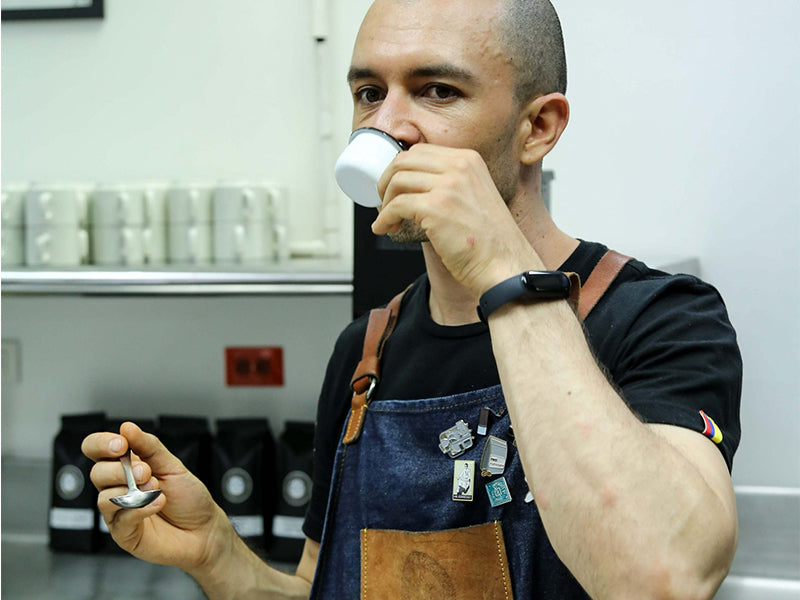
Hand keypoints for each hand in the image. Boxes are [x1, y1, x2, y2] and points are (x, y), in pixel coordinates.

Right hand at [82, 421, 230, 571]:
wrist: (204, 528)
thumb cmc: (188, 497)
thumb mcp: (172, 465)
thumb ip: (149, 446)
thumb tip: (127, 427)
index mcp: (125, 466)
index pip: (96, 450)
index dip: (101, 444)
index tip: (121, 445)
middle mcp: (117, 488)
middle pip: (96, 473)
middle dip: (120, 470)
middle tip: (146, 472)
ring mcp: (118, 511)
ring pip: (102, 498)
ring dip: (132, 490)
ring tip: (156, 489)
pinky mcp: (124, 533)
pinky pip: (120, 519)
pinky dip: (140, 509)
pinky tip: (157, 504)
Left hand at [372, 144, 536, 294]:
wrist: (504, 264)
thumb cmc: (489, 240)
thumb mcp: (474, 195)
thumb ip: (450, 183)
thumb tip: (413, 184)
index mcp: (468, 159)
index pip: (420, 151)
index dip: (400, 169)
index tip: (394, 186)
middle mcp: (459, 166)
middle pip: (403, 160)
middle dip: (386, 181)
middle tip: (384, 200)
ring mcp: (448, 186)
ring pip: (397, 181)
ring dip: (385, 202)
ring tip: (387, 220)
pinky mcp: (436, 208)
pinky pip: (397, 206)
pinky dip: (385, 218)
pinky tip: (385, 228)